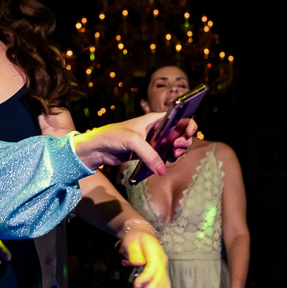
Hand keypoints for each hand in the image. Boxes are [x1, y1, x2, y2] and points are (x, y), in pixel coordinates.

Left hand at [73, 112, 196, 170]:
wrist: (98, 148)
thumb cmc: (113, 136)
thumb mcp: (133, 141)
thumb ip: (149, 155)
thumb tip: (162, 169)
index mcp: (155, 119)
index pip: (179, 118)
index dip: (188, 124)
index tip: (188, 134)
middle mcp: (156, 129)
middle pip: (180, 133)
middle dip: (184, 141)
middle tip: (177, 148)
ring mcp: (153, 141)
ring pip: (173, 146)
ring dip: (178, 151)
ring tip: (174, 156)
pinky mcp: (147, 153)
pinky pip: (163, 156)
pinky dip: (168, 159)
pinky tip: (166, 163)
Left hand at [118, 224, 169, 287]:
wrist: (142, 235)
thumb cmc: (134, 239)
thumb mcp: (130, 241)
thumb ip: (133, 252)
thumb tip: (138, 263)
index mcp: (155, 252)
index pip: (153, 267)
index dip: (146, 278)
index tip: (136, 286)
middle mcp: (162, 260)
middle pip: (158, 278)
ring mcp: (164, 267)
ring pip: (162, 284)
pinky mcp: (162, 272)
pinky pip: (165, 285)